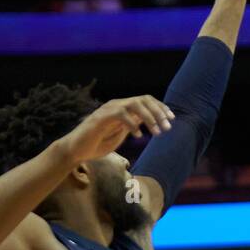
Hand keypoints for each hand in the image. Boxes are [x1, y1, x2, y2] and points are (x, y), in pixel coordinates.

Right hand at [58, 96, 174, 162]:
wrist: (77, 150)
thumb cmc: (98, 143)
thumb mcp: (121, 134)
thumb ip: (133, 125)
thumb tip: (149, 121)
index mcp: (123, 109)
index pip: (146, 100)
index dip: (160, 107)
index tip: (172, 119)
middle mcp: (117, 105)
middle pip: (143, 100)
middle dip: (158, 113)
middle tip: (167, 128)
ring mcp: (108, 110)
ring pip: (134, 104)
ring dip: (149, 117)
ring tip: (157, 132)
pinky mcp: (100, 118)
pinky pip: (120, 114)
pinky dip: (132, 123)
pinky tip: (138, 135)